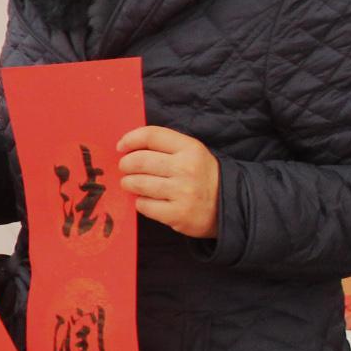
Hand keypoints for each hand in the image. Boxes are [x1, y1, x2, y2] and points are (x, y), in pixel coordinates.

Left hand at [115, 125, 219, 239]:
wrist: (229, 205)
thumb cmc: (202, 176)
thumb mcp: (192, 153)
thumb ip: (165, 146)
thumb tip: (128, 147)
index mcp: (190, 148)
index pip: (151, 136)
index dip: (130, 139)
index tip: (120, 146)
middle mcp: (186, 168)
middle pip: (139, 161)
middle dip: (125, 164)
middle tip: (124, 168)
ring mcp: (182, 192)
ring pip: (139, 183)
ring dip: (128, 183)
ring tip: (130, 183)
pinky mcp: (177, 214)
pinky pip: (144, 205)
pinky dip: (140, 202)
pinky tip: (145, 200)